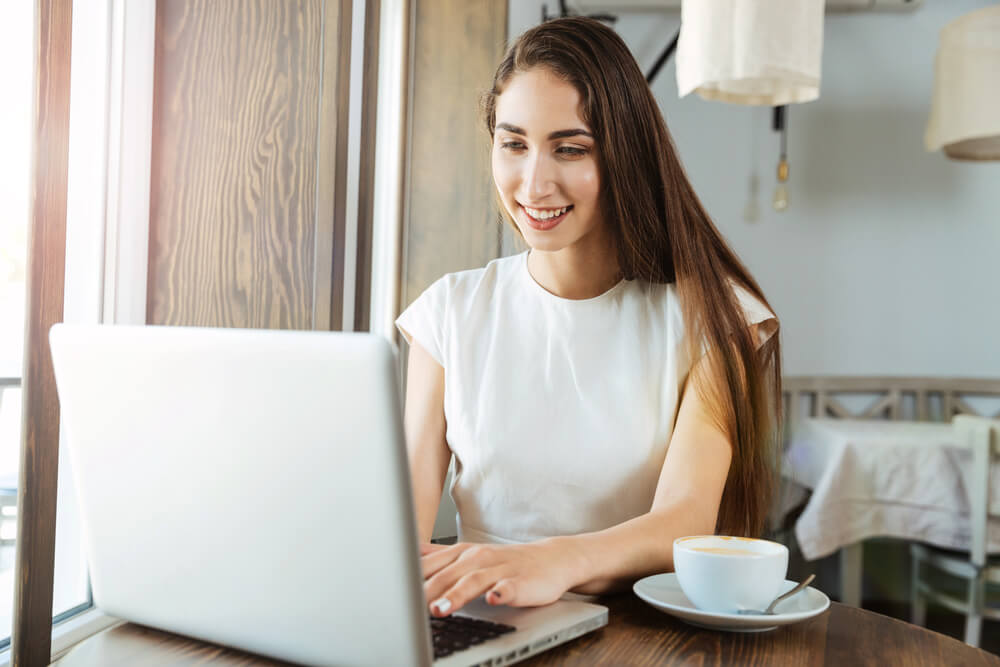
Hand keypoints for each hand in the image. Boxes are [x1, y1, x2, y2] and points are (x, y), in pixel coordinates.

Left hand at [420, 539, 581, 616]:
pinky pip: (510, 587)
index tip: (392, 593)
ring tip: (440, 609)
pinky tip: (493, 600)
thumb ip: (438, 556)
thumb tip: (409, 552)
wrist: (551, 559)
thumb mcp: (468, 555)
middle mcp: (478, 558)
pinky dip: (501, 593)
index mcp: (462, 554)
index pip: (431, 566)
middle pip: (448, 574)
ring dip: (456, 595)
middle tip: (408, 607)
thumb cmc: (506, 561)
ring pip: (474, 581)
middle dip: (427, 590)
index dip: (410, 579)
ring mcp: (500, 569)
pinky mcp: (522, 582)